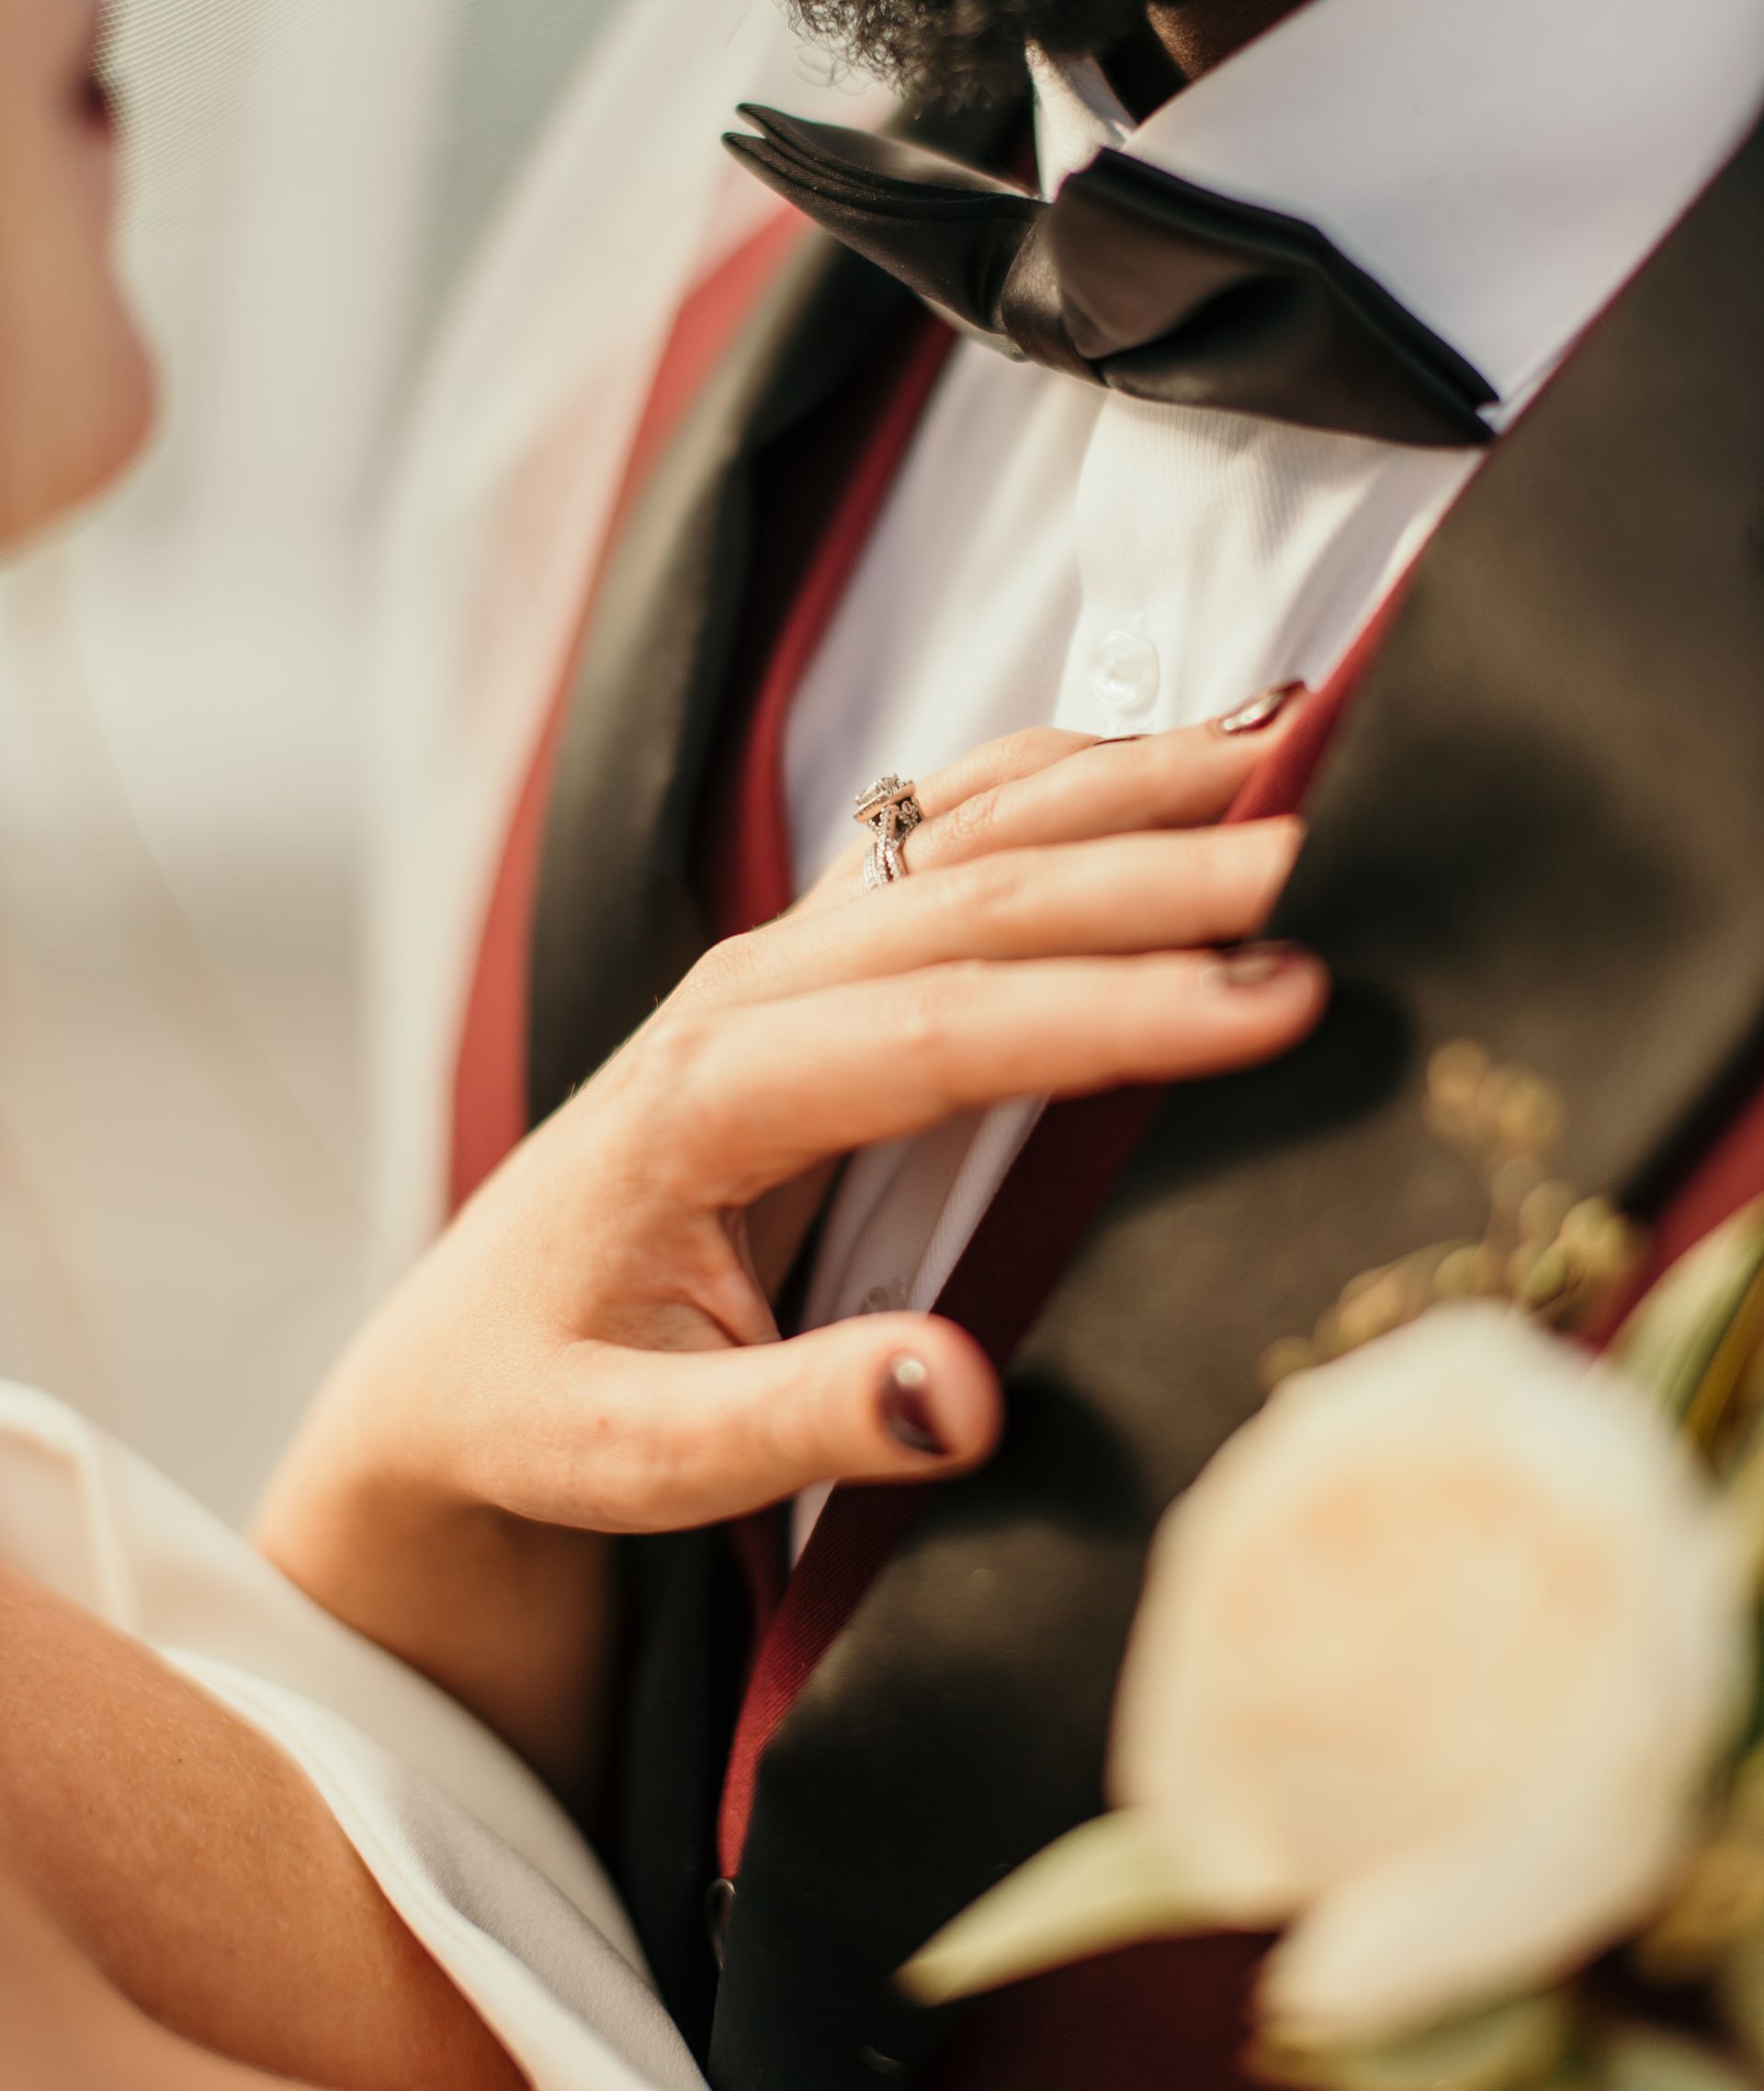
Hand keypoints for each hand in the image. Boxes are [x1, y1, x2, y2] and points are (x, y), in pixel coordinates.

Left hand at [256, 708, 1326, 1786]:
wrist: (457, 1353)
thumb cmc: (546, 1404)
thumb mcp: (633, 1457)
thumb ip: (795, 1423)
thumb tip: (967, 1391)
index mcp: (707, 1096)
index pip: (937, 1032)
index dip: (1110, 1011)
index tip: (1270, 1003)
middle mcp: (746, 989)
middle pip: (974, 899)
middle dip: (1155, 876)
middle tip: (1324, 868)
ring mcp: (781, 953)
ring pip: (973, 831)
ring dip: (1129, 790)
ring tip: (1291, 754)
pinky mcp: (815, 954)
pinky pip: (956, 829)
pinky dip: (1072, 779)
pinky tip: (1176, 756)